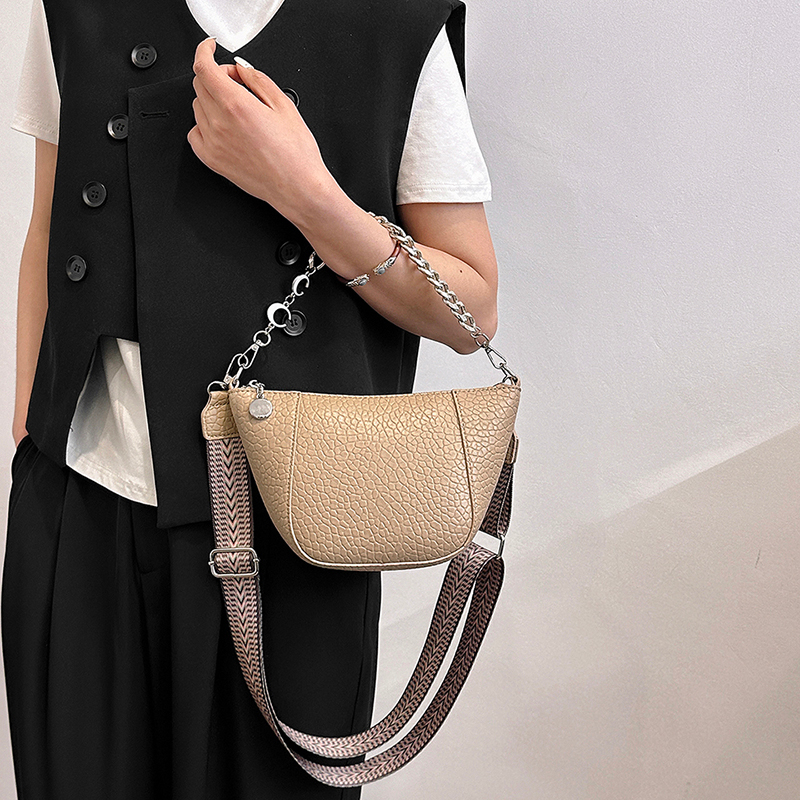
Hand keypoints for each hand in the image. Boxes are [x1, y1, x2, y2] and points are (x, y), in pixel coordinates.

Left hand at [187, 37, 334, 222]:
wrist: (297, 188)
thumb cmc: (296, 154)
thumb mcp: (284, 105)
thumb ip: (257, 79)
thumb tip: (240, 68)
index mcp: (237, 105)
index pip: (204, 67)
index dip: (204, 50)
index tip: (209, 47)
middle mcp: (220, 123)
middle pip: (200, 84)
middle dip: (217, 77)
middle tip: (239, 85)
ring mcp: (212, 143)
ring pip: (198, 107)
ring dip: (212, 101)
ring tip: (238, 113)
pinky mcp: (211, 160)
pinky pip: (195, 132)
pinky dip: (205, 125)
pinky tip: (226, 129)